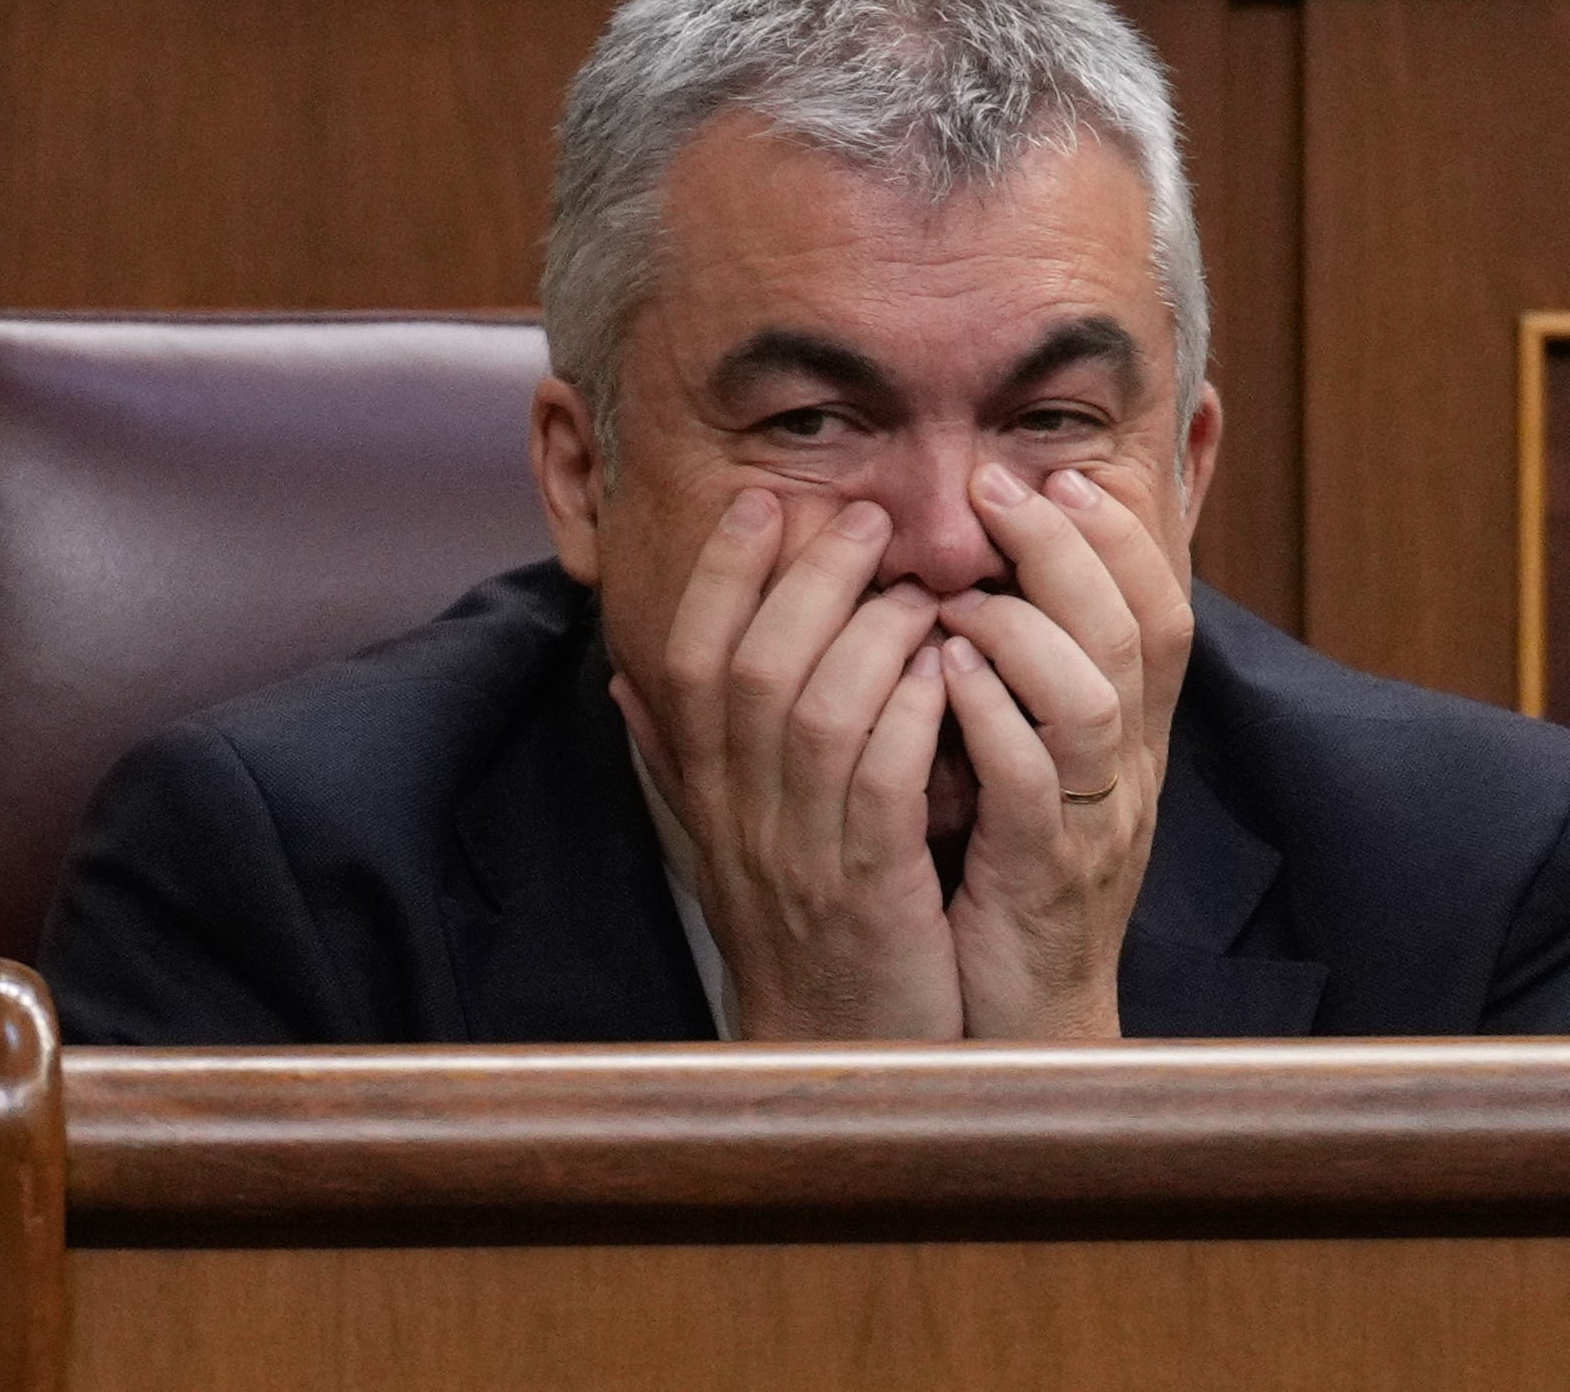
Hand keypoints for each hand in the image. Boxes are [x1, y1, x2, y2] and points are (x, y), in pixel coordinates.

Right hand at [611, 488, 963, 1038]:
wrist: (841, 1067)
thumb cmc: (802, 934)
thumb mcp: (725, 842)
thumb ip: (678, 759)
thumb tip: (624, 678)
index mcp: (708, 795)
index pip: (685, 663)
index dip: (716, 575)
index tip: (758, 502)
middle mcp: (741, 818)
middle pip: (749, 669)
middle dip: (804, 579)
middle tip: (861, 517)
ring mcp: (801, 855)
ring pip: (814, 714)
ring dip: (868, 635)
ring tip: (917, 588)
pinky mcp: (870, 894)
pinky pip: (882, 785)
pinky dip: (912, 716)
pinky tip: (944, 672)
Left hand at [935, 462, 1195, 1037]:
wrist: (1015, 1029)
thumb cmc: (1001, 885)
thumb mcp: (1023, 771)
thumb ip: (1015, 683)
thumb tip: (982, 582)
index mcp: (1126, 740)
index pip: (1161, 611)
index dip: (1123, 539)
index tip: (1063, 476)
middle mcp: (1127, 772)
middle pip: (1135, 633)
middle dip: (1071, 549)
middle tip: (998, 489)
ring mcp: (1093, 826)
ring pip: (1095, 698)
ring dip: (1023, 628)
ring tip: (953, 596)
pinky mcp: (1044, 877)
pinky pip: (1033, 783)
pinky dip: (989, 718)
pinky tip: (940, 675)